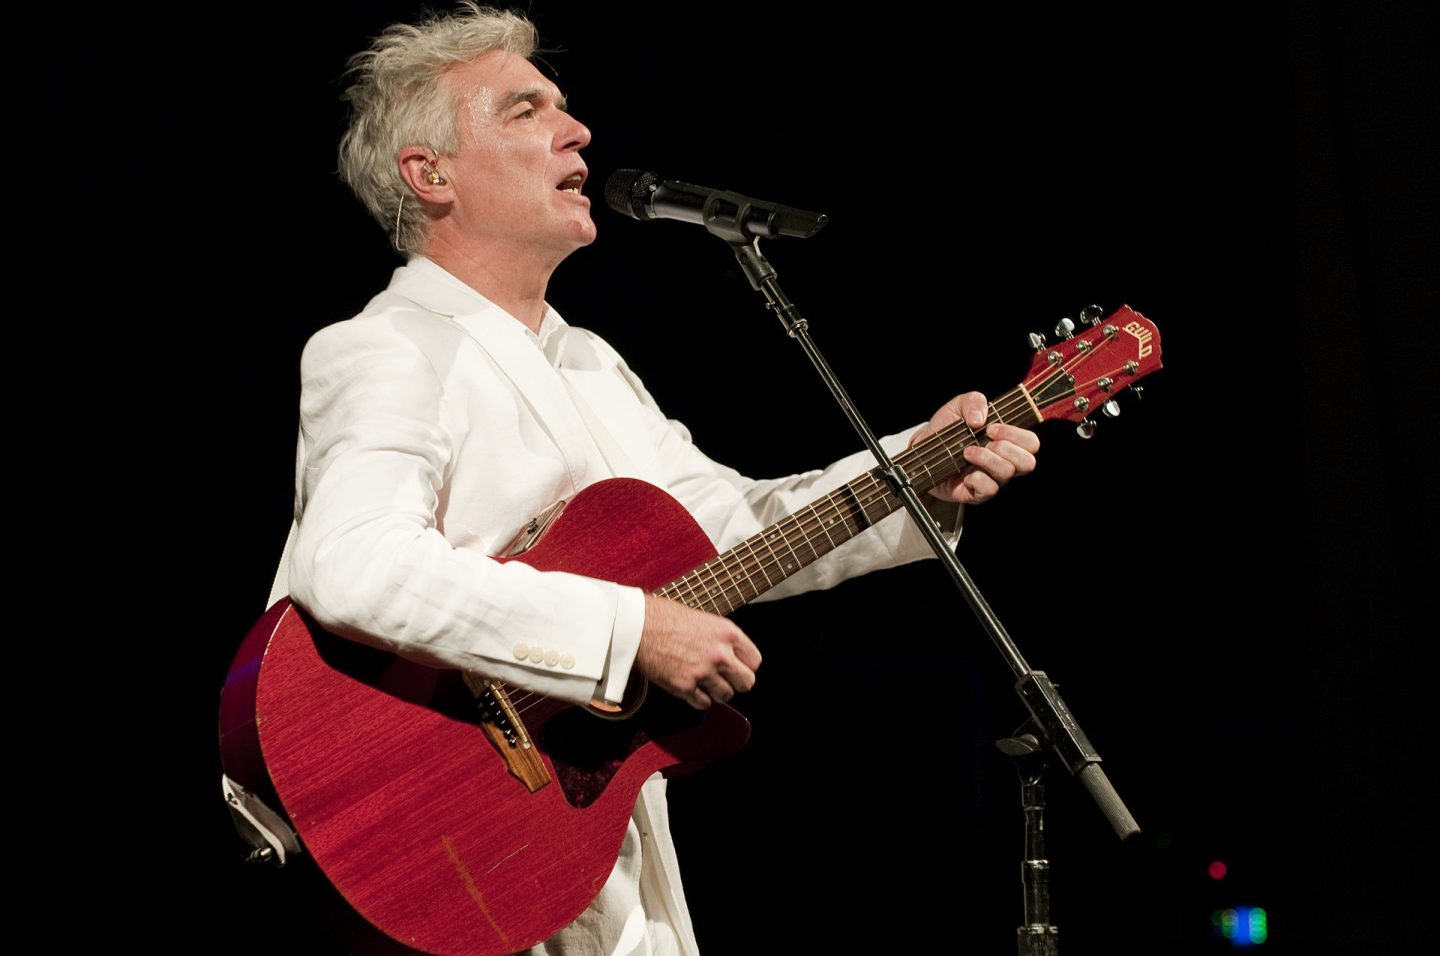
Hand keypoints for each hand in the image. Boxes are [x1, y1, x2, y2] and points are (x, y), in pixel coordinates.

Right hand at [636, 595, 761, 709]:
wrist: (637, 625)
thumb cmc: (666, 617)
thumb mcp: (704, 620)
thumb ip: (722, 640)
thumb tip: (732, 657)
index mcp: (728, 633)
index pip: (755, 661)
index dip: (746, 665)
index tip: (737, 667)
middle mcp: (720, 654)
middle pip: (747, 682)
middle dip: (737, 682)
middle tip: (724, 679)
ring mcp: (703, 672)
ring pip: (726, 696)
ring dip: (717, 692)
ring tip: (705, 682)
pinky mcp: (685, 686)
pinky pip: (703, 704)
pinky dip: (699, 699)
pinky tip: (691, 688)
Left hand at [910, 391, 1039, 504]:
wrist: (922, 451)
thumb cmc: (946, 431)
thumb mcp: (957, 407)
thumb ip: (973, 401)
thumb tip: (981, 418)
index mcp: (1006, 442)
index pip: (1031, 443)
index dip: (1016, 435)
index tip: (991, 428)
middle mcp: (1004, 463)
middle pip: (1028, 463)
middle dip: (1005, 448)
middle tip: (983, 440)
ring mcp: (992, 480)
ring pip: (1007, 473)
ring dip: (986, 459)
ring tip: (967, 452)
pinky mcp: (977, 494)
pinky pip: (989, 490)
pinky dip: (977, 478)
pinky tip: (965, 472)